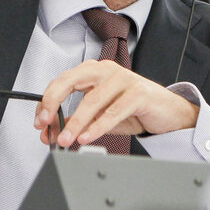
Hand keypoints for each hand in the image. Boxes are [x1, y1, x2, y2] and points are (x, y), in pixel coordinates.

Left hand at [34, 61, 200, 147]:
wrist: (169, 114)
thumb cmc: (135, 110)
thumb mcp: (101, 116)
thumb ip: (78, 120)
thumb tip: (52, 133)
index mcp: (95, 72)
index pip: (63, 81)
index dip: (48, 101)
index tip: (40, 121)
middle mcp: (107, 70)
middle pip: (72, 80)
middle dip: (54, 101)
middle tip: (45, 122)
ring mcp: (124, 79)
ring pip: (92, 99)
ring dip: (76, 122)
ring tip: (66, 139)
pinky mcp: (139, 93)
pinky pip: (113, 111)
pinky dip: (98, 126)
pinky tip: (86, 137)